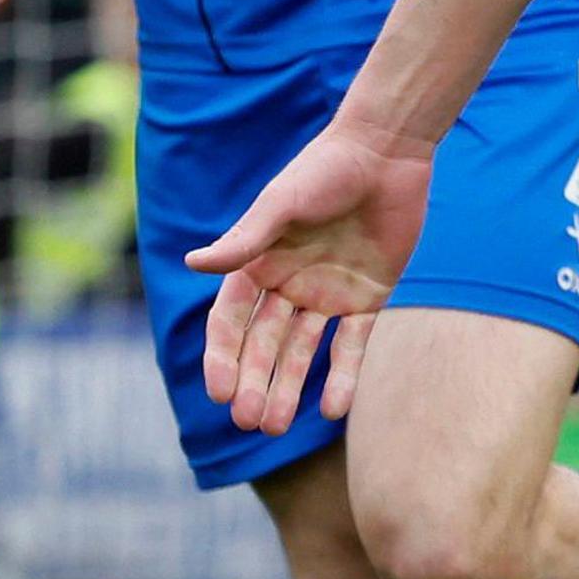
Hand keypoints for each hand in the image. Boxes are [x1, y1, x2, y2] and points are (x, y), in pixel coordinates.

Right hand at [184, 120, 434, 434]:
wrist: (386, 151)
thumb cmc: (325, 169)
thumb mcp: (282, 204)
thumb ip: (244, 240)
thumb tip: (191, 264)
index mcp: (259, 263)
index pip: (231, 321)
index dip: (223, 357)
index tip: (219, 393)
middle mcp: (288, 283)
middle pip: (264, 344)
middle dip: (254, 382)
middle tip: (250, 421)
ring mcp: (327, 293)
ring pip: (302, 352)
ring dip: (288, 388)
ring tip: (276, 426)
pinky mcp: (367, 297)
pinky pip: (352, 344)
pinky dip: (343, 376)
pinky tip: (333, 409)